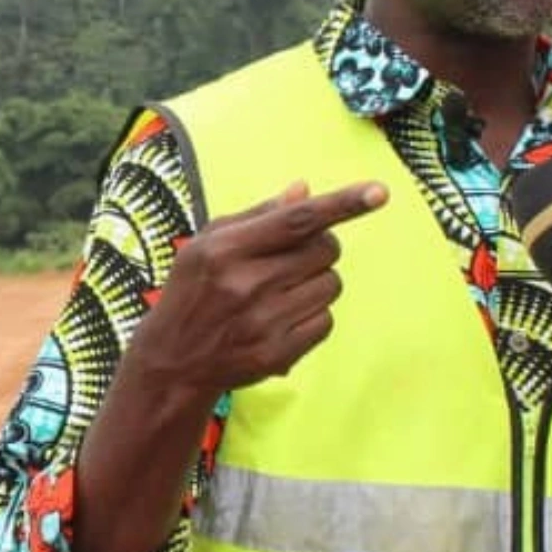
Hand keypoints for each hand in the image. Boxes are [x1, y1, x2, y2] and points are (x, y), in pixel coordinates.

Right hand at [132, 180, 388, 398]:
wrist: (172, 361)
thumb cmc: (192, 291)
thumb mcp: (208, 243)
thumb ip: (257, 215)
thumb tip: (304, 190)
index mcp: (225, 249)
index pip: (296, 220)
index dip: (341, 204)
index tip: (379, 192)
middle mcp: (246, 285)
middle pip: (324, 250)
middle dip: (319, 248)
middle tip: (290, 259)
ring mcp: (263, 322)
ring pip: (331, 285)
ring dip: (317, 282)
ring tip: (280, 292)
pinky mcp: (277, 353)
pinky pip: (327, 321)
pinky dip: (314, 315)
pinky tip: (283, 318)